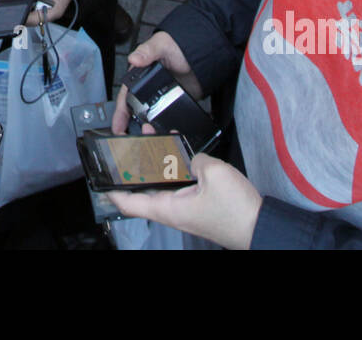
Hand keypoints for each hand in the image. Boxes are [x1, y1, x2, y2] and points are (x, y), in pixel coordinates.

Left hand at [107, 153, 263, 248]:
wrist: (260, 225)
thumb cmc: (235, 210)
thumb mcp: (212, 172)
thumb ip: (193, 157)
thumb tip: (189, 156)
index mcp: (168, 208)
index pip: (129, 204)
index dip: (112, 191)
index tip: (102, 178)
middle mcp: (173, 210)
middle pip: (144, 189)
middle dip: (136, 163)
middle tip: (132, 142)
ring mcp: (186, 208)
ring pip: (163, 183)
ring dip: (156, 161)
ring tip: (153, 136)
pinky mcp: (199, 204)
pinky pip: (180, 184)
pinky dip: (176, 166)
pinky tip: (180, 149)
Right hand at [112, 30, 200, 132]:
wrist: (201, 53)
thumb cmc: (177, 46)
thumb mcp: (161, 45)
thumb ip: (148, 52)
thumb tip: (135, 58)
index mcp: (139, 78)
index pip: (126, 99)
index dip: (120, 114)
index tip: (117, 127)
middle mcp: (147, 91)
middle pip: (136, 113)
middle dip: (132, 127)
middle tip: (131, 140)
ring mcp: (161, 99)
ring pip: (151, 119)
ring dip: (150, 130)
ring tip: (150, 140)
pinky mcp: (174, 105)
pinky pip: (168, 119)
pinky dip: (166, 128)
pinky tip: (166, 136)